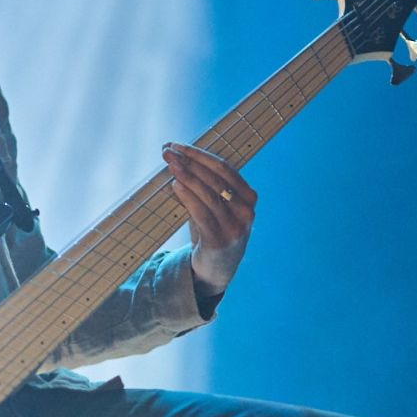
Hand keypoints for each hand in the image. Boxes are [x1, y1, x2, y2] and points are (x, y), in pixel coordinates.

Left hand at [162, 142, 256, 295]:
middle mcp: (246, 211)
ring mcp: (235, 226)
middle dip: (189, 161)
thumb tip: (177, 162)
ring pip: (208, 193)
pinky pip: (201, 212)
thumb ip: (205, 187)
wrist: (216, 270)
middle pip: (215, 178)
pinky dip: (188, 196)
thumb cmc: (213, 233)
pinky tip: (175, 185)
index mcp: (248, 198)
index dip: (199, 155)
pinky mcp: (219, 239)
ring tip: (169, 164)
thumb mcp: (215, 208)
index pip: (224, 168)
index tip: (178, 146)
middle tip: (168, 151)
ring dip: (186, 175)